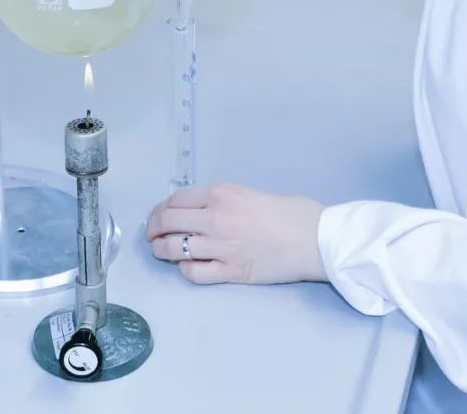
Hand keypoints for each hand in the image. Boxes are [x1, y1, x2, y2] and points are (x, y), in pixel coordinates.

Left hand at [146, 183, 326, 285]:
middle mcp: (216, 218)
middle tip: (152, 234)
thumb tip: (202, 210)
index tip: (159, 214)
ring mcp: (221, 247)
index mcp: (222, 194)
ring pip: (174, 249)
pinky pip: (193, 272)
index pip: (176, 199)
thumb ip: (225, 201)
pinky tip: (186, 266)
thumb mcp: (252, 194)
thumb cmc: (292, 212)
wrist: (315, 238)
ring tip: (161, 251)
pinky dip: (184, 269)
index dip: (160, 208)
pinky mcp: (230, 272)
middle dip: (153, 228)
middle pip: (168, 222)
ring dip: (161, 250)